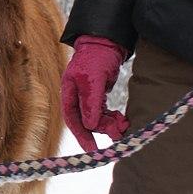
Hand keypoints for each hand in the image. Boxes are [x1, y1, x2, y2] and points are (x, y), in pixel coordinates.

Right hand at [61, 36, 129, 151]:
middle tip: (116, 135)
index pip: (73, 119)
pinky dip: (113, 118)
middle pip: (86, 121)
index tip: (92, 150)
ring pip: (97, 119)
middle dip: (101, 129)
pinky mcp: (99, 96)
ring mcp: (88, 98)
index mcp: (69, 94)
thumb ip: (91, 102)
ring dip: (110, 124)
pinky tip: (122, 119)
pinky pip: (104, 113)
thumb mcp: (92, 79)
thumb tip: (90, 126)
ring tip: (123, 125)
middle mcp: (76, 98)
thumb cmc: (95, 57)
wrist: (107, 43)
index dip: (82, 135)